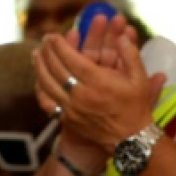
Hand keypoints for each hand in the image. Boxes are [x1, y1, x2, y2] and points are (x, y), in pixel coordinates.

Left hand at [33, 26, 164, 153]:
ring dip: (39, 66)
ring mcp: (72, 108)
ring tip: (36, 54)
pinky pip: (47, 103)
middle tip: (44, 40)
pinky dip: (40, 89)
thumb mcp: (140, 79)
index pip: (71, 58)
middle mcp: (81, 95)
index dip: (59, 45)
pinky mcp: (67, 119)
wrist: (131, 140)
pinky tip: (38, 79)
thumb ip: (130, 55)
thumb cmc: (136, 107)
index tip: (53, 35)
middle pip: (56, 68)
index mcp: (98, 82)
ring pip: (47, 83)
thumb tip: (121, 36)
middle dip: (48, 51)